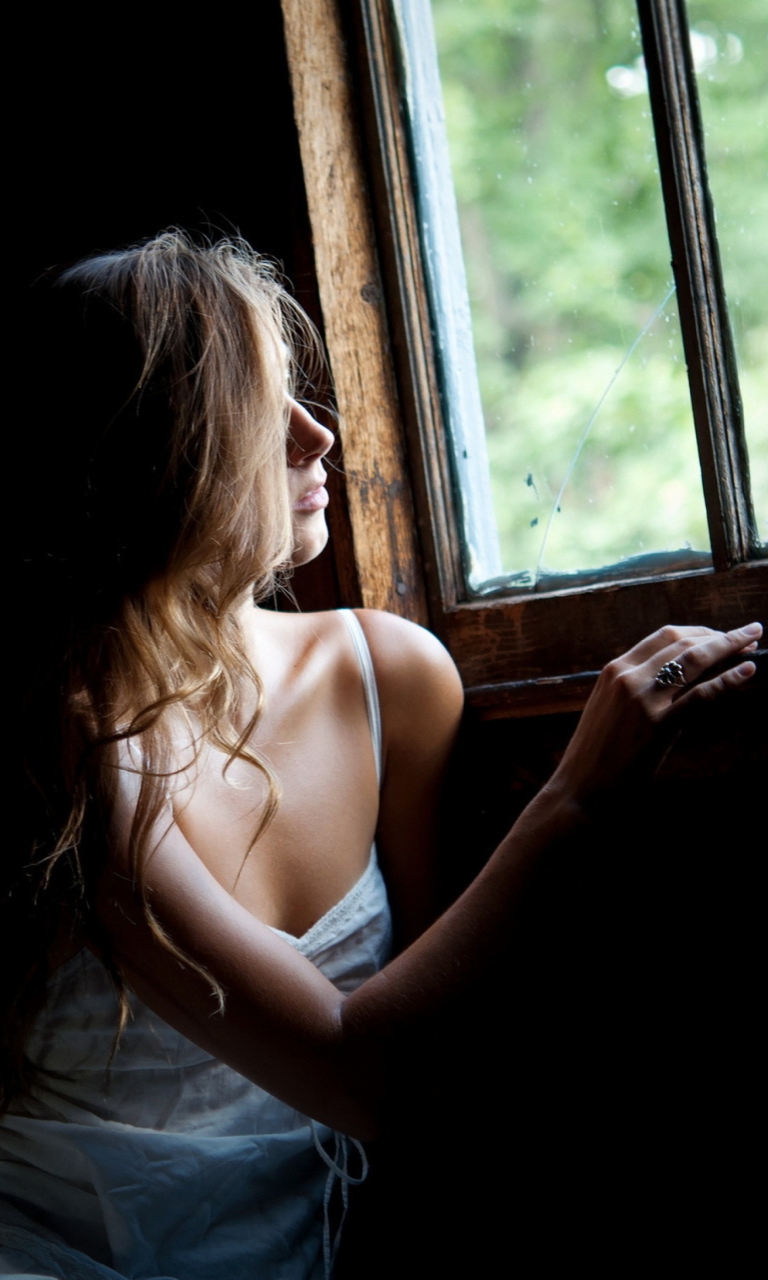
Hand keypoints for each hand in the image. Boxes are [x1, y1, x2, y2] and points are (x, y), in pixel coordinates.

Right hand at [551, 621, 761, 805]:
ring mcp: (642, 698)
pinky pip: (701, 695)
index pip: (664, 636)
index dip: (698, 631)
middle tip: (748, 635)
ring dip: (728, 647)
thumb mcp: (611, 708)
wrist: (579, 789)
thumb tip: (679, 677)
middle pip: (681, 641)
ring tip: (754, 644)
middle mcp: (627, 676)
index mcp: (614, 669)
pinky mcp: (657, 724)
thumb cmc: (596, 753)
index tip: (721, 634)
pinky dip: (728, 680)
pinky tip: (748, 671)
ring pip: (693, 660)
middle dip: (719, 635)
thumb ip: (638, 687)